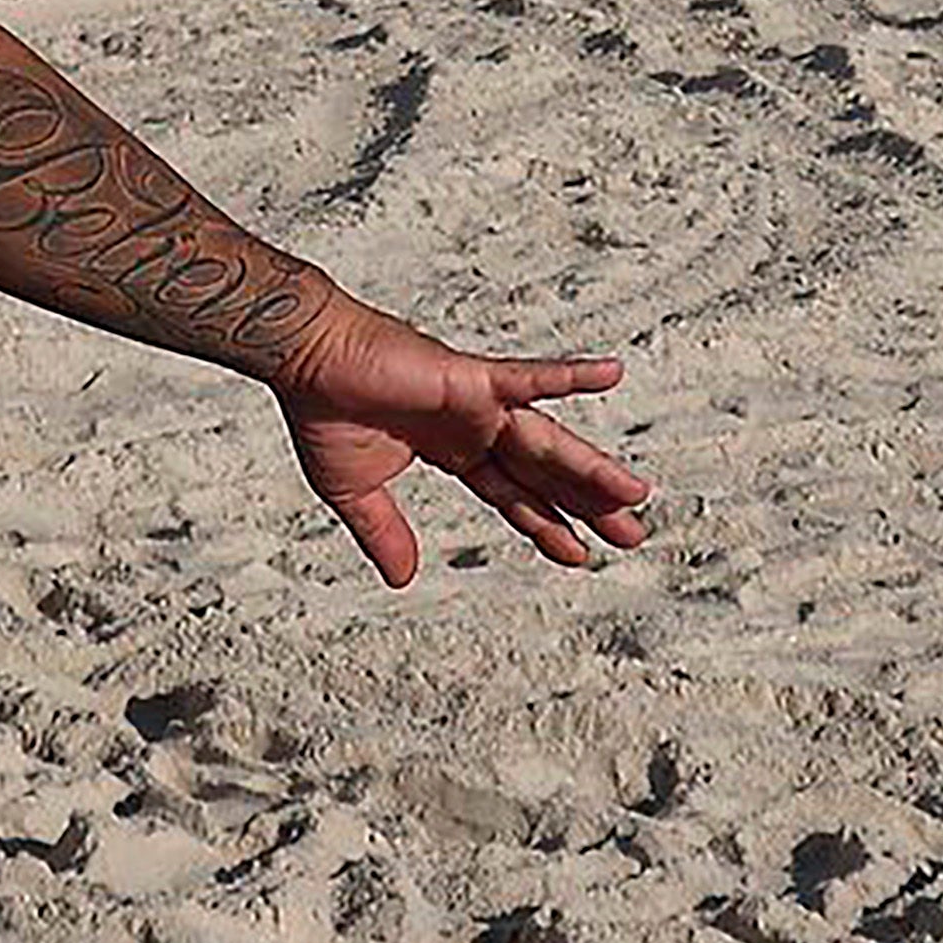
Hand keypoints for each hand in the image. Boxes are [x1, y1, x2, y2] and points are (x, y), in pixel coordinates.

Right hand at [274, 308, 652, 589]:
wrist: (307, 362)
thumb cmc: (326, 413)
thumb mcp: (356, 492)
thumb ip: (384, 533)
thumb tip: (403, 580)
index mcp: (453, 451)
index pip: (512, 496)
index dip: (546, 525)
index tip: (581, 554)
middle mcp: (476, 427)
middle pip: (544, 473)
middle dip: (588, 504)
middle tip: (634, 533)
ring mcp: (480, 401)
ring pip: (547, 442)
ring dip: (591, 468)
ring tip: (635, 494)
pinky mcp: (472, 377)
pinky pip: (529, 377)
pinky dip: (569, 375)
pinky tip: (611, 373)